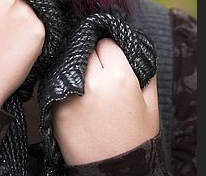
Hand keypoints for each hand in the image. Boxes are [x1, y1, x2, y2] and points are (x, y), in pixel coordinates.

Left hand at [51, 38, 159, 165]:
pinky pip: (57, 81)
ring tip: (86, 84)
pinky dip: (65, 83)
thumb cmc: (135, 140)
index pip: (107, 43)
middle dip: (93, 56)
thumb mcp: (151, 105)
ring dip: (76, 68)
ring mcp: (71, 94)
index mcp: (119, 78)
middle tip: (99, 73)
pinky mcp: (55, 106)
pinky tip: (76, 96)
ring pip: (70, 62)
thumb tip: (133, 50)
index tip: (111, 60)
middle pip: (86, 49)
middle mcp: (93, 82)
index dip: (110, 51)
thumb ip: (145, 72)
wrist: (113, 174)